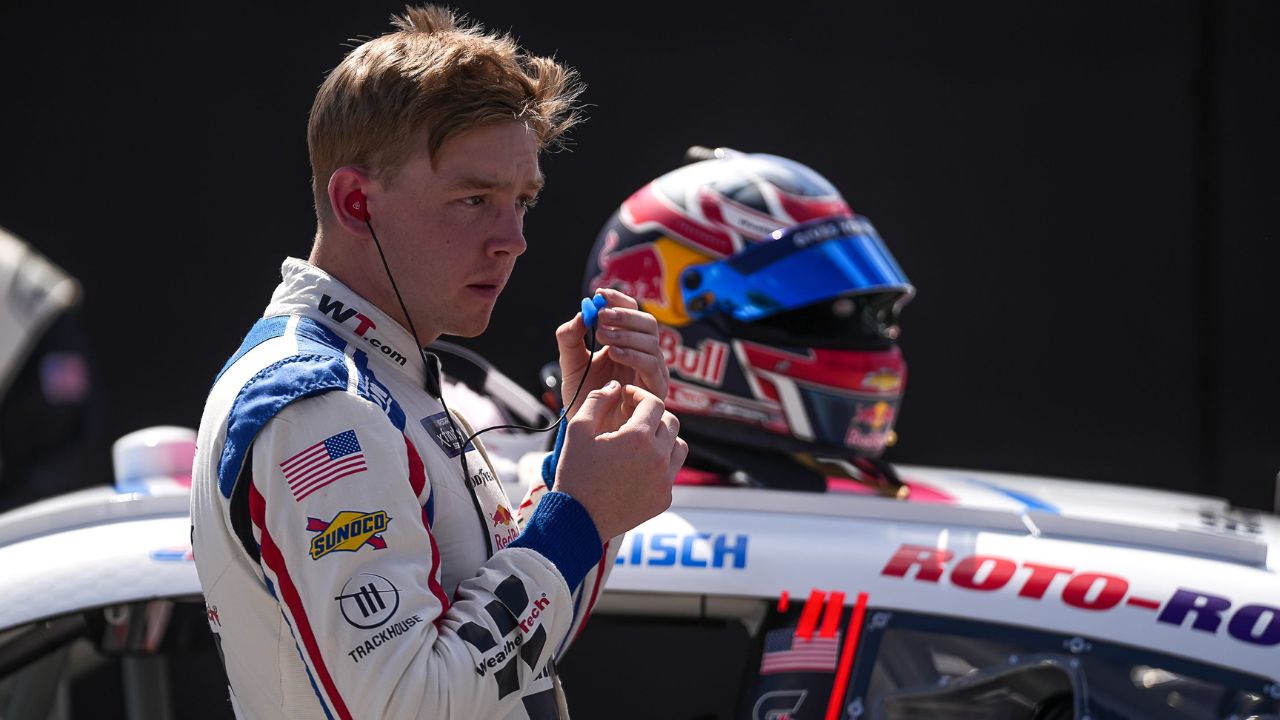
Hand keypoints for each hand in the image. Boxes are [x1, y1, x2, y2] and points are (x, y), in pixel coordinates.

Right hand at [553, 382, 687, 540]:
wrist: (577, 521)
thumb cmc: (575, 473)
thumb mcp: (578, 429)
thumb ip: (599, 399)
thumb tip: (616, 386)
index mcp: (638, 437)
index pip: (653, 402)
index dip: (638, 395)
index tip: (625, 398)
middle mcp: (658, 457)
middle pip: (670, 421)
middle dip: (652, 414)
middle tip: (633, 418)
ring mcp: (665, 480)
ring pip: (678, 445)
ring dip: (663, 438)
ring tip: (641, 441)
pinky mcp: (665, 498)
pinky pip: (672, 472)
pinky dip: (660, 464)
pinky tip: (639, 466)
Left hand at [554, 288, 667, 420]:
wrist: (589, 431)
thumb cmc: (585, 397)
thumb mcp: (570, 363)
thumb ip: (570, 338)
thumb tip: (582, 312)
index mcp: (626, 343)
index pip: (631, 312)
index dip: (618, 300)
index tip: (600, 294)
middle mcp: (643, 354)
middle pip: (647, 323)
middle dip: (624, 316)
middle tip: (601, 317)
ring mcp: (652, 372)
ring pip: (651, 341)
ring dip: (625, 334)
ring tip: (602, 336)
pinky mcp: (656, 390)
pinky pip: (651, 364)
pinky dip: (632, 354)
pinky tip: (613, 352)